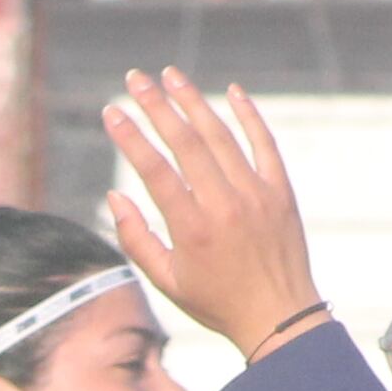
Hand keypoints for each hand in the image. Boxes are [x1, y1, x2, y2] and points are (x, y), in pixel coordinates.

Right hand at [104, 69, 321, 359]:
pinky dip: (248, 114)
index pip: (155, 170)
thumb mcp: (166, 281)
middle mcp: (224, 203)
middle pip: (186, 141)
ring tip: (171, 76)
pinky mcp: (279, 189)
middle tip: (135, 79)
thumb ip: (136, 238)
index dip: (130, 137)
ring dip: (194, 101)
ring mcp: (256, 192)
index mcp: (192, 228)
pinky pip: (263, 142)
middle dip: (157, 105)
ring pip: (221, 135)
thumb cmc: (216, 302)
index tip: (112, 112)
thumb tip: (114, 196)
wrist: (278, 314)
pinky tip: (232, 91)